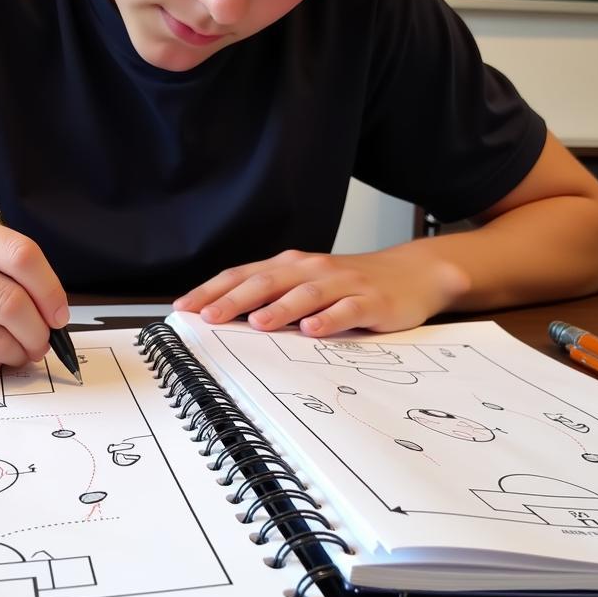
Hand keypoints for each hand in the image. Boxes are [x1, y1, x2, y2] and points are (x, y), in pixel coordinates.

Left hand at [173, 246, 468, 336]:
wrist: (412, 273)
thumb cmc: (350, 283)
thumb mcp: (307, 285)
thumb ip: (272, 296)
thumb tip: (224, 315)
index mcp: (291, 266)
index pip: (243, 275)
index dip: (213, 290)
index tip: (185, 308)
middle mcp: (312, 270)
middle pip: (267, 281)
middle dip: (235, 299)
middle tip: (209, 317)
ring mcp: (342, 284)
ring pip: (305, 293)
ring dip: (280, 307)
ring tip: (258, 322)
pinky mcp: (370, 301)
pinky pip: (347, 310)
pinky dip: (329, 318)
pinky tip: (313, 329)